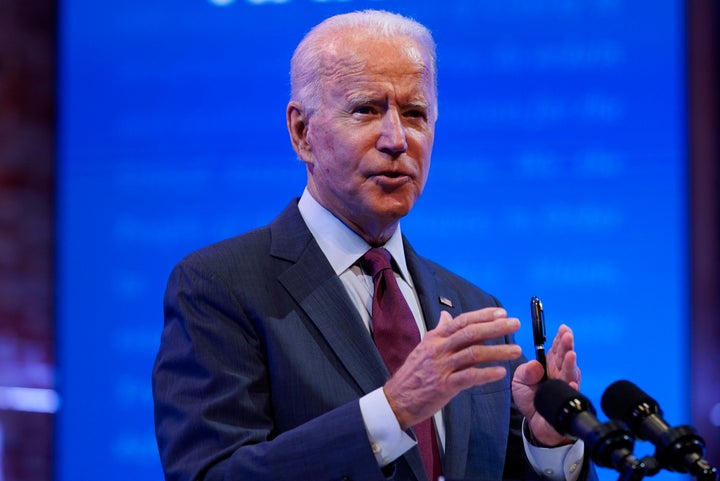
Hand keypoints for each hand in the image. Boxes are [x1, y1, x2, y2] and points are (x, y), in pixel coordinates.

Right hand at [384, 307, 521, 429]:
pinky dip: (486, 374)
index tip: (502, 313)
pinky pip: (469, 377)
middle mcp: (439, 349)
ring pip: (474, 353)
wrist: (397, 399)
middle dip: (496, 328)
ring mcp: (441, 367)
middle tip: (515, 325)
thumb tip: (446, 316)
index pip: (462, 321)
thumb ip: (439, 331)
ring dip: (498, 351)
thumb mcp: (423, 347)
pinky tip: (500, 373)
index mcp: (435, 338)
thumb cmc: (413, 374)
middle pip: (471, 333)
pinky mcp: (444, 385)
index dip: (483, 316)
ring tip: (516, 350)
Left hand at [512, 324, 581, 445]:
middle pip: (564, 356)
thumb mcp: (519, 381)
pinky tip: (571, 381)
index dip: (559, 338)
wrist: (536, 423)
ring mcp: (565, 386)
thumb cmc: (530, 399)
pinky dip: (571, 387)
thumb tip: (536, 365)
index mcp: (548, 365)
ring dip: (571, 363)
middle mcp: (559, 373)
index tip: (562, 328)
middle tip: (567, 335)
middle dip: (567, 345)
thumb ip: (525, 372)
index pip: (555, 348)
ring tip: (571, 354)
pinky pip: (571, 393)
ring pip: (571, 372)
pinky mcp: (567, 401)